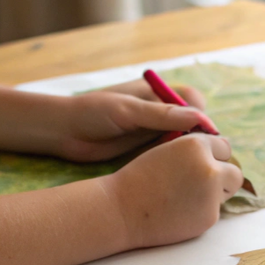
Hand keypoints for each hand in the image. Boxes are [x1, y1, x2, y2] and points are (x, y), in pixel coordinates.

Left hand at [56, 81, 217, 161]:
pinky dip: (171, 162)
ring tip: (184, 166)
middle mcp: (158, 110)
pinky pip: (165, 154)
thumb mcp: (129, 110)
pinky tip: (170, 172)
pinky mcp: (143, 149)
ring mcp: (151, 131)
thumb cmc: (92, 112)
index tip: (202, 136)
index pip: (192, 101)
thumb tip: (200, 119)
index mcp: (156, 92)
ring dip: (184, 152)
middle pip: (190, 123)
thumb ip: (163, 115)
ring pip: (180, 141)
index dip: (200, 117)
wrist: (62, 132)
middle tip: (197, 157)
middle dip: (196, 138)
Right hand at [100, 134, 241, 247]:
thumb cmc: (140, 178)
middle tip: (199, 183)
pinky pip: (216, 210)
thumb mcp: (167, 150)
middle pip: (234, 171)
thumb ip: (195, 149)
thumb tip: (225, 150)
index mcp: (196, 144)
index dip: (212, 156)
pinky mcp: (209, 217)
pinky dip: (203, 211)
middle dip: (222, 176)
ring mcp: (211, 194)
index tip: (200, 164)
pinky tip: (181, 210)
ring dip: (216, 193)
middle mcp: (208, 167)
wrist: (121, 210)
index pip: (224, 147)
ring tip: (187, 195)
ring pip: (229, 191)